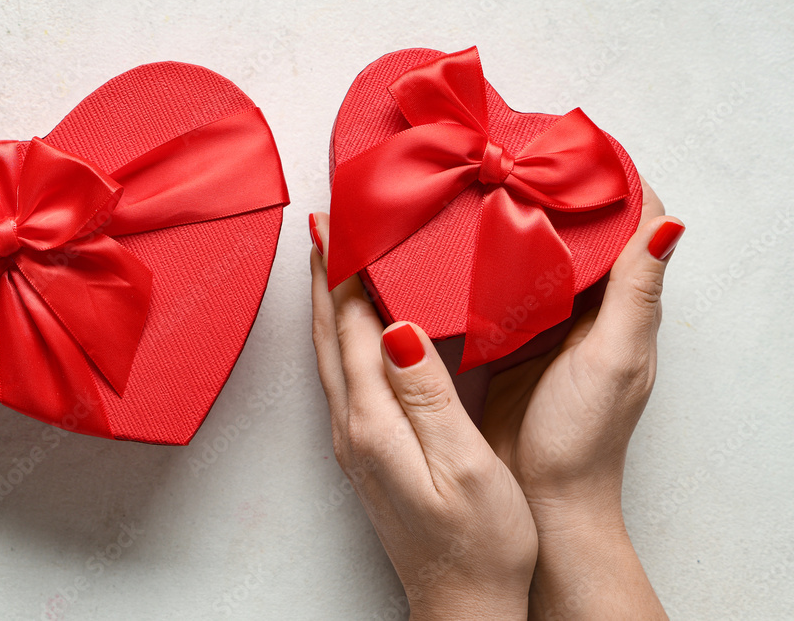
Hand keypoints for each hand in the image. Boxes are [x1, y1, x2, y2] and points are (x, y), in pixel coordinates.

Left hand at [309, 212, 537, 619]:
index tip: (337, 219)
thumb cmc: (478, 544)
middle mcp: (354, 427)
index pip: (351, 326)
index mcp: (375, 422)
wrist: (463, 606)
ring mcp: (356, 441)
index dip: (342, 269)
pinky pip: (344, 375)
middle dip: (322, 274)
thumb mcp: (464, 466)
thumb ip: (427, 395)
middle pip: (328, 333)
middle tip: (324, 222)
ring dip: (327, 302)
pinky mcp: (369, 451)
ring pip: (331, 353)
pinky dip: (342, 336)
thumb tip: (398, 329)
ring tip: (332, 259)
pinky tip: (358, 327)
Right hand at [480, 177, 681, 618]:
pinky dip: (490, 254)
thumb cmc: (583, 435)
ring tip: (491, 177)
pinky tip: (465, 235)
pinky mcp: (506, 334)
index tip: (581, 140)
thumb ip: (635, 294)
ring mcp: (544, 319)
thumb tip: (671, 223)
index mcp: (622, 305)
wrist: (538, 495)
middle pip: (581, 231)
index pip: (632, 224)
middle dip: (558, 188)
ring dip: (521, 216)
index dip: (613, 179)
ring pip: (538, 250)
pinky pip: (501, 282)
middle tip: (522, 148)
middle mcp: (587, 305)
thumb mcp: (616, 359)